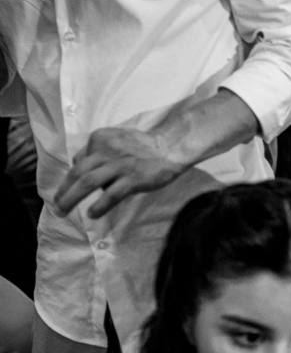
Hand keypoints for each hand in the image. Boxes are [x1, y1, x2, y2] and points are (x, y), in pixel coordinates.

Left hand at [55, 127, 185, 217]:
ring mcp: (119, 165)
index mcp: (100, 139)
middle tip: (56, 205)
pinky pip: (111, 194)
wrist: (172, 146)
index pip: (80, 159)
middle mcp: (105, 150)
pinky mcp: (133, 178)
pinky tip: (93, 214)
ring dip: (71, 198)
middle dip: (64, 191)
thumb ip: (100, 149)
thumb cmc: (146, 145)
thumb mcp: (117, 138)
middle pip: (77, 172)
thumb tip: (80, 162)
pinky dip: (99, 205)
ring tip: (63, 211)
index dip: (74, 176)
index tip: (70, 189)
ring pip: (88, 182)